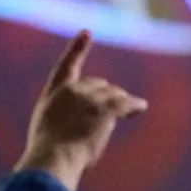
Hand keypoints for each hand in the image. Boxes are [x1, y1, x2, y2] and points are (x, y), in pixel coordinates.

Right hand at [15, 31, 148, 190]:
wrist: (53, 158)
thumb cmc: (49, 154)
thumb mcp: (48, 130)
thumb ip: (65, 118)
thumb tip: (92, 123)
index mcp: (54, 94)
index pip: (67, 65)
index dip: (78, 48)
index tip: (87, 32)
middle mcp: (73, 90)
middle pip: (98, 84)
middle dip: (105, 94)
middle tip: (109, 111)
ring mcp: (91, 98)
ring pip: (114, 94)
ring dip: (120, 102)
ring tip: (127, 111)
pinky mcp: (106, 109)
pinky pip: (127, 104)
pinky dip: (135, 105)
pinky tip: (142, 107)